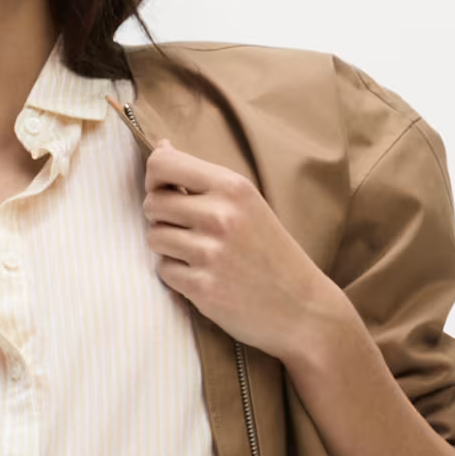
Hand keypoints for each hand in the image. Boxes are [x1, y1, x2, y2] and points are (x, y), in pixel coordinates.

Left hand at [141, 139, 344, 362]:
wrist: (300, 307)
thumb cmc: (270, 252)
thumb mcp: (247, 203)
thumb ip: (204, 179)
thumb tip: (160, 148)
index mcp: (233, 187)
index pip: (164, 165)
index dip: (154, 176)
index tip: (163, 189)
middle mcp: (220, 216)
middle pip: (153, 203)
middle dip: (160, 215)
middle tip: (184, 228)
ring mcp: (210, 253)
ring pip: (154, 237)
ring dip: (167, 246)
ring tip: (196, 253)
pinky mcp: (202, 287)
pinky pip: (164, 270)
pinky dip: (176, 273)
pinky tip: (202, 275)